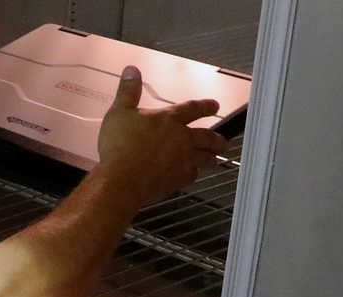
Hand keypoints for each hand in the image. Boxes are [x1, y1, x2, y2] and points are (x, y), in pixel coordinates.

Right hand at [92, 66, 228, 200]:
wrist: (122, 178)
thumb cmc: (119, 146)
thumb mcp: (119, 112)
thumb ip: (128, 91)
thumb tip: (131, 71)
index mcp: (168, 120)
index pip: (193, 109)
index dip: (205, 106)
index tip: (214, 105)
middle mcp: (181, 139)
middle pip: (207, 137)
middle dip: (217, 139)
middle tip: (222, 142)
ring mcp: (182, 161)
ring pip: (205, 158)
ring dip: (211, 158)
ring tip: (214, 159)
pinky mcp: (178, 180)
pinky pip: (192, 176)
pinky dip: (194, 174)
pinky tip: (192, 175)